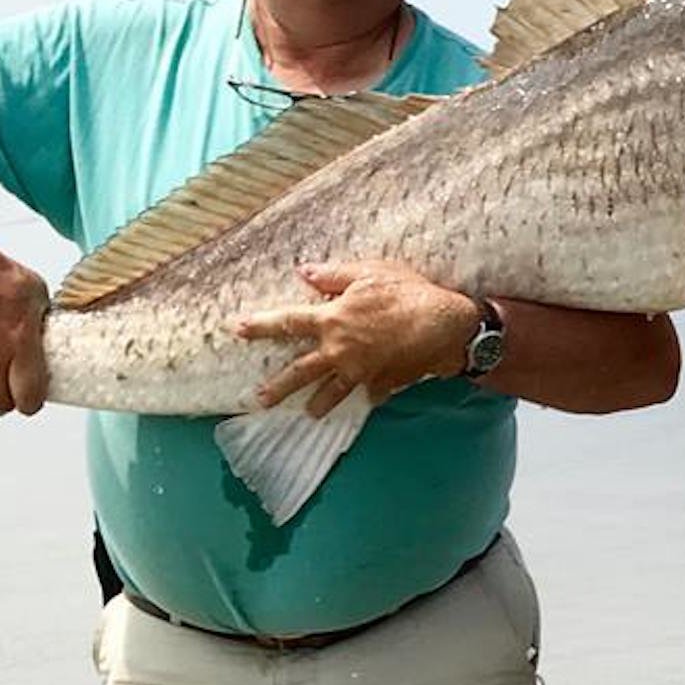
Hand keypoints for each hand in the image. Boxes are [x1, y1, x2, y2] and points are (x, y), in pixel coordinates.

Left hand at [235, 261, 481, 417]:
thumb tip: (303, 273)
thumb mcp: (370, 272)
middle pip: (301, 372)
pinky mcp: (384, 384)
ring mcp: (361, 372)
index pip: (288, 322)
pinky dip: (370, 393)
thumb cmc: (408, 292)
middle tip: (259, 400)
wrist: (446, 325)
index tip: (238, 329)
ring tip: (309, 412)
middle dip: (278, 387)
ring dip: (318, 404)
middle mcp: (340, 351)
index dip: (260, 325)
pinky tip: (370, 396)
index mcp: (332, 321)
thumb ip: (334, 275)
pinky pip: (372, 392)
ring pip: (333, 392)